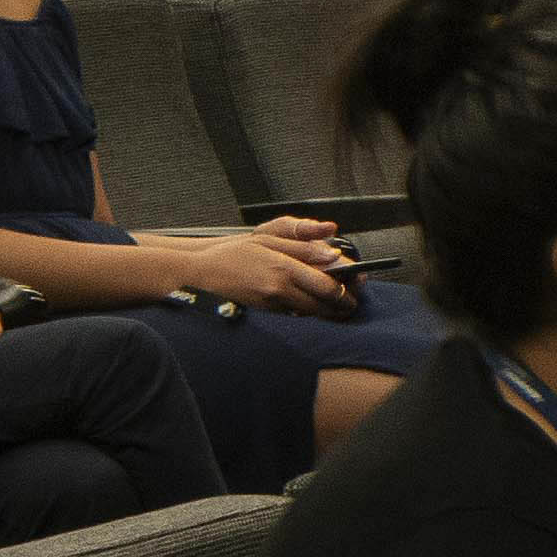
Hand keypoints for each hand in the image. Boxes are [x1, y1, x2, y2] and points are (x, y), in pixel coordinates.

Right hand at [147, 223, 348, 310]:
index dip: (348, 287)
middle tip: (353, 303)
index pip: (328, 283)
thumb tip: (333, 255)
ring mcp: (271, 305)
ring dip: (328, 310)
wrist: (196, 275)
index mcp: (284, 268)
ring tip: (340, 306)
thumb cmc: (232, 254)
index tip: (359, 284)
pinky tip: (311, 306)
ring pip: (311, 313)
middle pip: (323, 303)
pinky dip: (307, 312)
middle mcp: (280, 289)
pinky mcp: (264, 314)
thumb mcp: (267, 241)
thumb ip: (302, 248)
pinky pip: (293, 316)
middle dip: (343, 304)